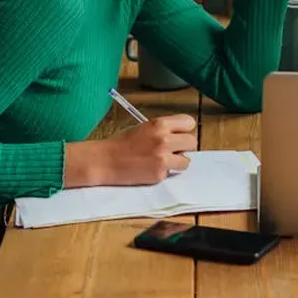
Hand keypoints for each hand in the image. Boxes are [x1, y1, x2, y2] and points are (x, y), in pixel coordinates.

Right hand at [65, 114, 197, 186]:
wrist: (105, 161)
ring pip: (187, 161)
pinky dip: (165, 172)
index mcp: (160, 124)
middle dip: (185, 147)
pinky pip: (171, 173)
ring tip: (164, 160)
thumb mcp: (145, 127)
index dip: (185, 129)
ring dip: (178, 161)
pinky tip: (151, 168)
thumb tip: (181, 136)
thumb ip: (164, 130)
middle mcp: (164, 139)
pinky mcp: (159, 174)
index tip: (180, 134)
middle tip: (174, 150)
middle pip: (192, 142)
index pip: (189, 122)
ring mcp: (162, 158)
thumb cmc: (123, 142)